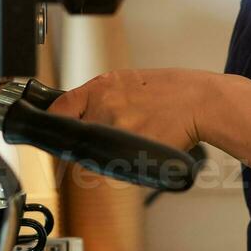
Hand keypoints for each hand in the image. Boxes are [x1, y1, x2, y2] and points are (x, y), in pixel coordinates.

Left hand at [48, 69, 217, 152]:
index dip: (52, 121)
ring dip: (103, 158)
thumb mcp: (126, 81)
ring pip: (94, 158)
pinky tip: (138, 151)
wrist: (198, 101)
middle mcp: (105, 109)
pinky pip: (115, 168)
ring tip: (127, 144)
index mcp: (101, 88)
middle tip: (101, 140)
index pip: (59, 109)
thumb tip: (74, 113)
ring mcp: (118, 132)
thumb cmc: (167, 91)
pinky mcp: (132, 153)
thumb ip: (98, 97)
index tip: (52, 129)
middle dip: (82, 144)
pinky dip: (122, 166)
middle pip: (74, 139)